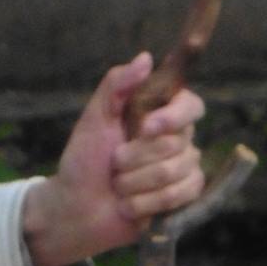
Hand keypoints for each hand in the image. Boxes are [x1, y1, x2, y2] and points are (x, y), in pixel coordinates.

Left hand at [22, 52, 205, 265]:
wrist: (75, 207)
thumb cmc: (83, 160)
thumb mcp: (94, 119)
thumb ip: (116, 86)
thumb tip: (145, 58)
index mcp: (160, 114)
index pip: (191, 105)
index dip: (173, 117)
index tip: (146, 128)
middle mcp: (177, 138)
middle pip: (177, 143)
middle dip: (136, 158)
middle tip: (114, 164)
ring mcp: (182, 168)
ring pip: (176, 171)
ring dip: (135, 183)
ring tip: (117, 186)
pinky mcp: (182, 197)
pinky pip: (180, 195)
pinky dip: (146, 203)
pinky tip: (128, 205)